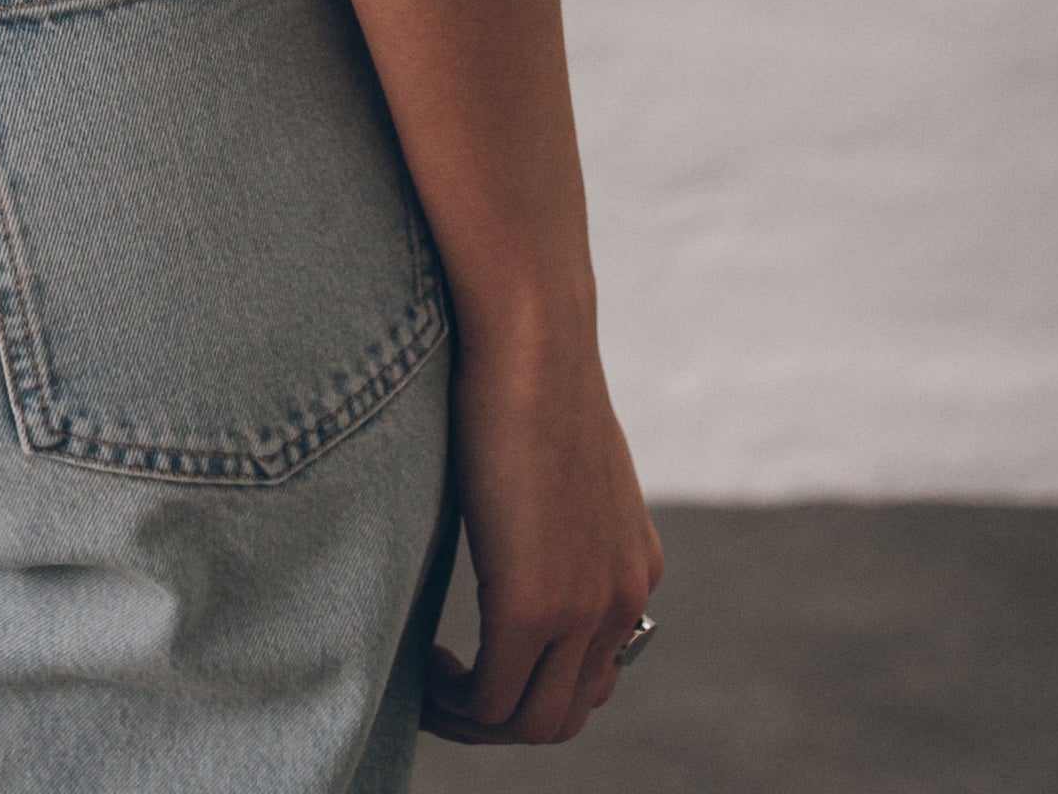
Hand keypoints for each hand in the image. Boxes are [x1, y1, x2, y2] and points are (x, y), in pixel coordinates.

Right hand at [420, 322, 663, 747]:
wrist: (534, 335)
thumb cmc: (528, 368)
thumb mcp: (558, 455)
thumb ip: (551, 505)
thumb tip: (511, 516)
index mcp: (633, 566)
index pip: (593, 671)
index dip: (533, 682)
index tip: (478, 663)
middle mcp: (622, 599)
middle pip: (568, 712)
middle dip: (504, 717)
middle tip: (446, 687)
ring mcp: (584, 609)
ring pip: (534, 722)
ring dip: (477, 720)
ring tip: (430, 684)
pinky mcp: (533, 607)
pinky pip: (492, 700)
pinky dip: (454, 701)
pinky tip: (424, 665)